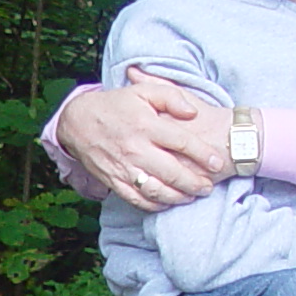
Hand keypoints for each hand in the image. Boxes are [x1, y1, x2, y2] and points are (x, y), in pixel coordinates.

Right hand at [57, 70, 231, 211]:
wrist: (78, 121)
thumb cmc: (116, 105)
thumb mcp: (143, 91)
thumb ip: (171, 97)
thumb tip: (192, 113)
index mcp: (146, 125)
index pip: (182, 143)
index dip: (203, 155)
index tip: (218, 163)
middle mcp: (136, 149)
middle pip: (173, 172)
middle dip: (195, 183)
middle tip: (209, 187)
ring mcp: (124, 167)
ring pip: (157, 191)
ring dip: (178, 197)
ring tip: (193, 196)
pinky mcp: (114, 180)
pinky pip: (137, 199)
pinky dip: (155, 205)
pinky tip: (168, 203)